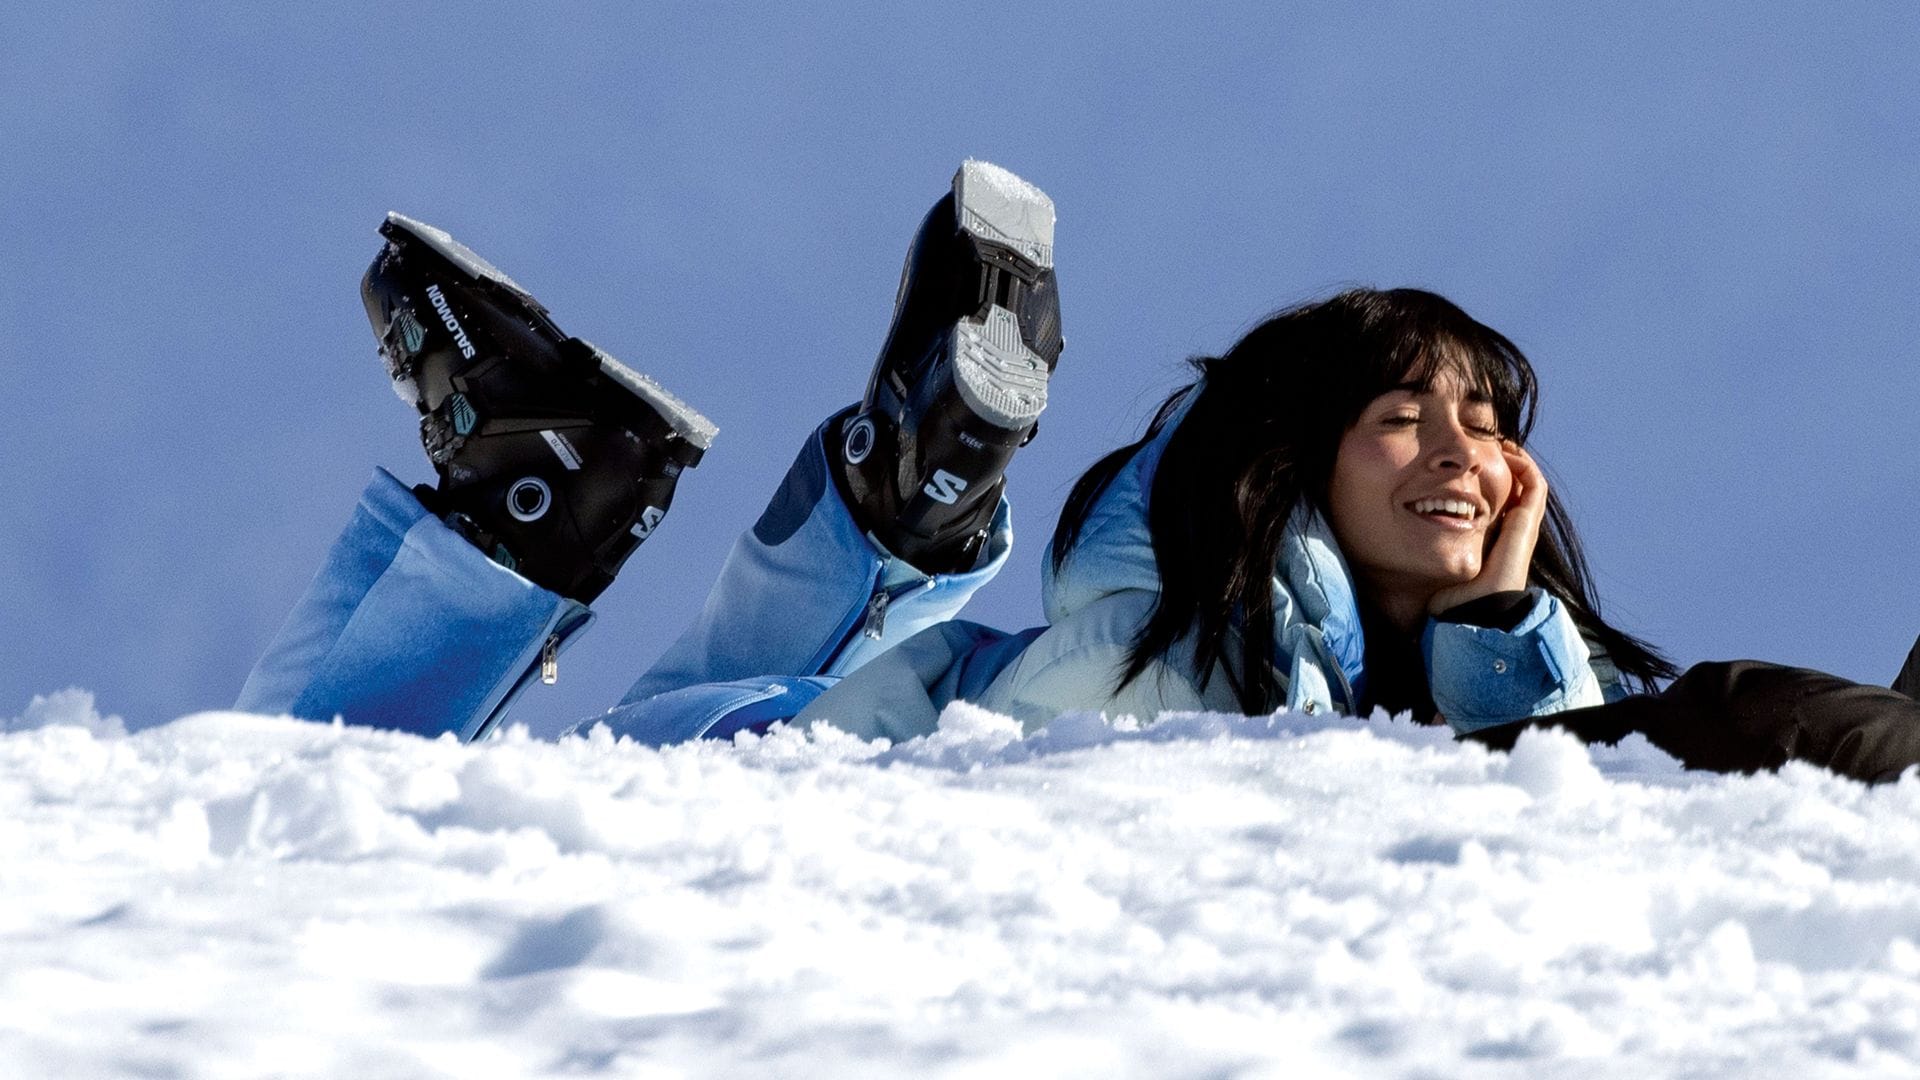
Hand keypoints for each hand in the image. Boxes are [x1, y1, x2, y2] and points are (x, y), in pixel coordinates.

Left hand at [1426, 441, 1547, 614]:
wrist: (1469, 613)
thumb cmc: (1444, 594)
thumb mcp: (1427, 562)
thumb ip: (1417, 548)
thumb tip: (1389, 531)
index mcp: (1488, 541)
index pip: (1494, 503)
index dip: (1485, 481)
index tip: (1465, 463)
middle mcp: (1509, 534)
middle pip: (1514, 491)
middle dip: (1502, 466)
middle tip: (1487, 446)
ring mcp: (1520, 530)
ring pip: (1529, 486)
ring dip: (1516, 462)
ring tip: (1500, 443)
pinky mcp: (1524, 528)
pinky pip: (1534, 489)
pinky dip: (1526, 468)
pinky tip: (1508, 453)